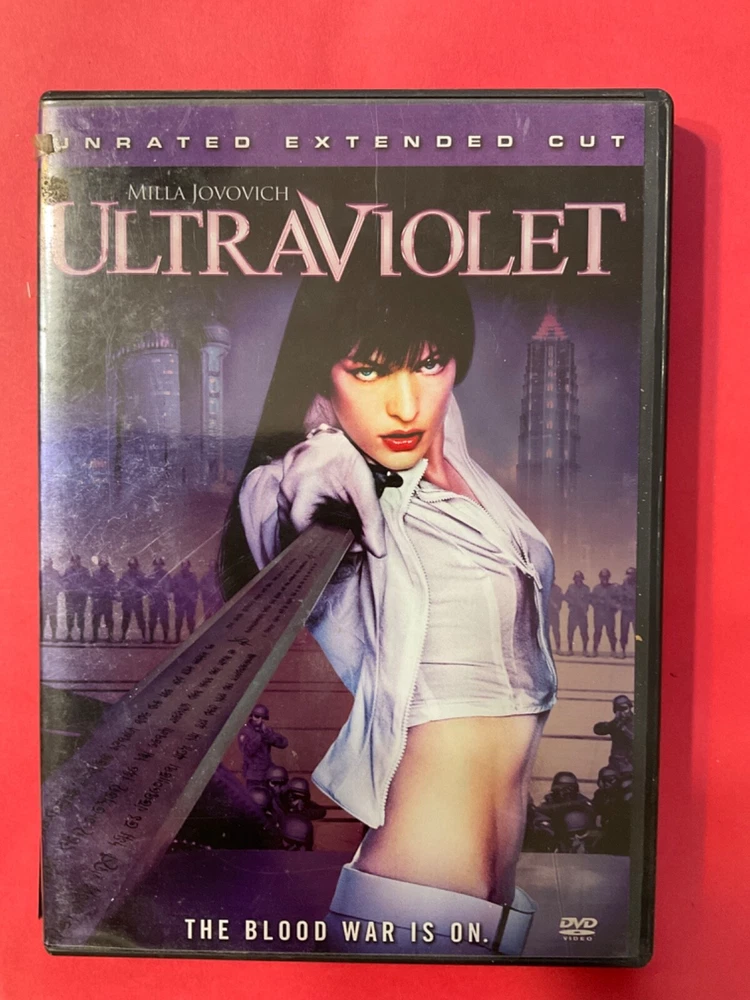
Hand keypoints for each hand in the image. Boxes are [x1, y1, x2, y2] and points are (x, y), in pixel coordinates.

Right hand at [278, 425, 386, 557]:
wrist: (344, 434)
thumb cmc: (352, 460)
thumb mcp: (364, 491)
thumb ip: (371, 522)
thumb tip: (378, 551)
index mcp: (303, 489)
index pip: (300, 529)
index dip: (318, 539)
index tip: (335, 539)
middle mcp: (287, 484)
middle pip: (292, 522)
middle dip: (314, 530)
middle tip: (336, 526)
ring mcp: (283, 476)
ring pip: (287, 511)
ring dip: (306, 517)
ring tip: (328, 513)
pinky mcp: (284, 470)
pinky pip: (287, 497)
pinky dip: (301, 503)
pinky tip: (318, 501)